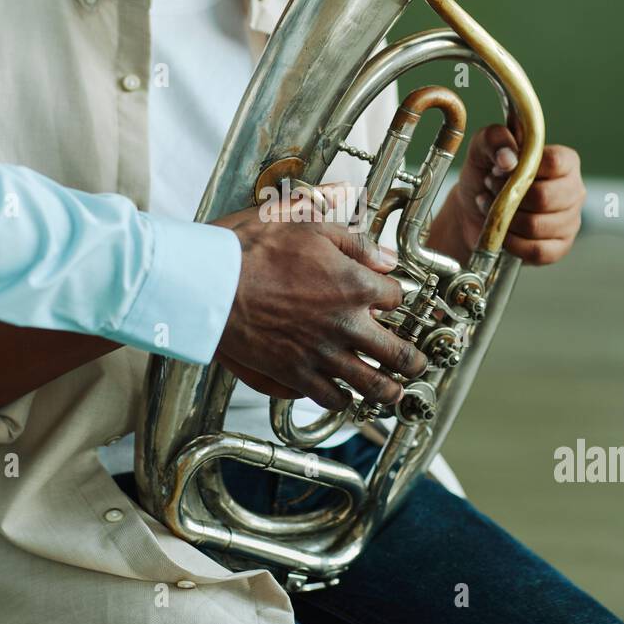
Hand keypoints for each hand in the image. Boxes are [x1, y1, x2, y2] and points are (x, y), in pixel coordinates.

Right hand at [212, 206, 427, 409]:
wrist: (207, 284)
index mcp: (355, 286)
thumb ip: (352, 241)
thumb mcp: (306, 223)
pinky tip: (343, 397)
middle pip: (398, 354)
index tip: (392, 299)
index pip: (396, 297)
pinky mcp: (292, 375)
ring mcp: (320, 355)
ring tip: (392, 392)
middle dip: (413, 361)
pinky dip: (340, 400)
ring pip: (370, 386)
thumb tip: (384, 257)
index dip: (396, 296)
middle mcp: (345, 326)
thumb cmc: (250, 249)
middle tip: (417, 365)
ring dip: (386, 390)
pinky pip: (328, 399)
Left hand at [432, 126, 584, 265]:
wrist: (473, 209)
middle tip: (492, 189)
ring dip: (507, 219)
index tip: (502, 169)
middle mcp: (573, 191)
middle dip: (510, 196)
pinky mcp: (558, 248)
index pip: (555, 163)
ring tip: (493, 208)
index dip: (524, 168)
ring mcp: (569, 222)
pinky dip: (512, 243)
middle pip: (545, 198)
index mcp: (565, 162)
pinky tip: (502, 232)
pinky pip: (537, 251)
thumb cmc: (486, 174)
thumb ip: (495, 139)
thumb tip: (509, 159)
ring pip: (537, 226)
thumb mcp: (482, 148)